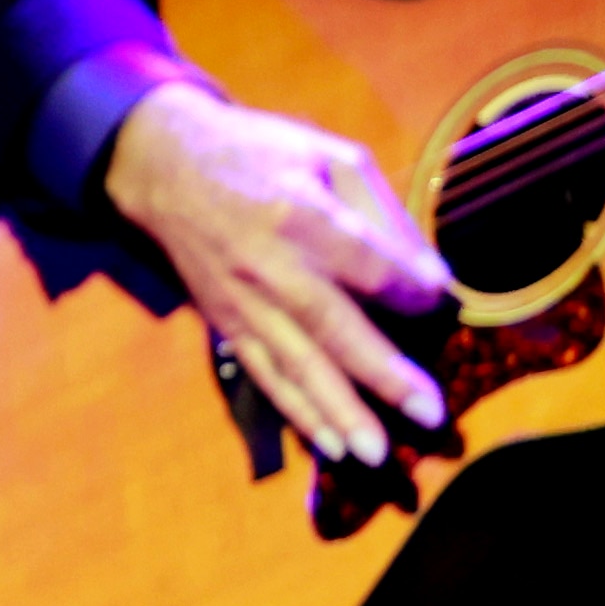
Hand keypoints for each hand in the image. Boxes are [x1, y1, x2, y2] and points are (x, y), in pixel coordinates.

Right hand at [102, 84, 455, 463]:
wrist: (162, 163)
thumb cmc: (257, 153)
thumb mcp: (328, 155)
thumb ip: (382, 211)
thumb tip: (431, 275)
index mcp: (301, 214)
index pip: (370, 267)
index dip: (414, 290)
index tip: (441, 301)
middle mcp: (269, 266)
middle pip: (334, 328)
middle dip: (384, 375)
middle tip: (430, 413)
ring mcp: (242, 300)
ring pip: (295, 364)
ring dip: (337, 410)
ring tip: (377, 452)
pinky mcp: (225, 321)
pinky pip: (263, 372)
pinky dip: (295, 410)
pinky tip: (329, 443)